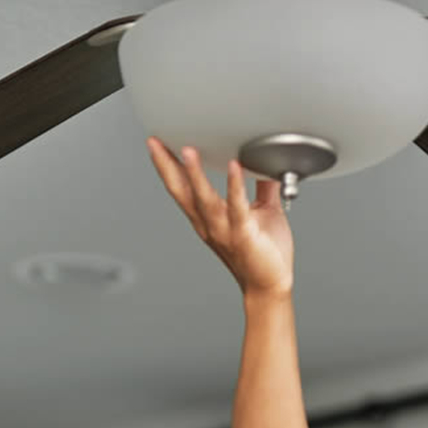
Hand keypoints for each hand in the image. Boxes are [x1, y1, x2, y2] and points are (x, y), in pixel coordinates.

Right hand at [146, 137, 294, 297]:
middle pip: (181, 191)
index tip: (158, 143)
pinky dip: (235, 186)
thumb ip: (262, 188)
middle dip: (167, 166)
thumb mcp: (262, 212)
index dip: (168, 166)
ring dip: (194, 174)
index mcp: (208, 219)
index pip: (182, 188)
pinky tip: (234, 166)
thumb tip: (266, 164)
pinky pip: (237, 207)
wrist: (271, 285)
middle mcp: (210, 224)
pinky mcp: (243, 235)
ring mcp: (224, 230)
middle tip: (156, 141)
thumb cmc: (265, 254)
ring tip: (188, 150)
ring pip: (203, 199)